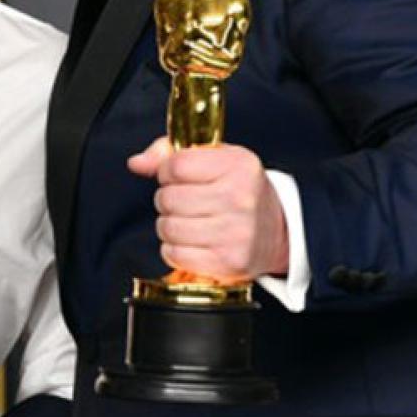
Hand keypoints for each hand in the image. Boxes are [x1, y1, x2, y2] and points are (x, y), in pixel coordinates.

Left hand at [129, 137, 288, 280]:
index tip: (178, 177)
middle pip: (168, 198)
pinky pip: (174, 254)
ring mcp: (235, 232)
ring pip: (168, 228)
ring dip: (169, 226)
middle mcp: (239, 198)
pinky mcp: (228, 262)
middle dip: (168, 200)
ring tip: (188, 222)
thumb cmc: (240, 191)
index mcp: (237, 165)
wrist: (279, 232)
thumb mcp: (215, 159)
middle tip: (186, 202)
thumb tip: (136, 163)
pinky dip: (174, 249)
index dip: (167, 172)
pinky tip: (192, 241)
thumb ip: (170, 153)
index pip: (176, 165)